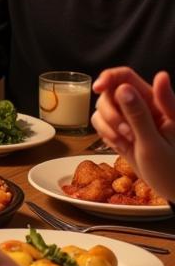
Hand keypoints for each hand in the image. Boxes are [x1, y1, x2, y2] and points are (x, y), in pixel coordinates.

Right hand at [92, 68, 174, 199]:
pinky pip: (101, 123)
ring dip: (107, 126)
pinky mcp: (121, 129)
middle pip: (109, 92)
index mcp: (155, 102)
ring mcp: (130, 117)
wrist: (173, 189)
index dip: (109, 78)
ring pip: (102, 108)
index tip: (99, 90)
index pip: (126, 76)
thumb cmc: (172, 169)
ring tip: (125, 143)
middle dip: (110, 113)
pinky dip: (105, 134)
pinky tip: (120, 146)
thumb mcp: (154, 143)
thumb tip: (123, 87)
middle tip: (126, 134)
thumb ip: (139, 115)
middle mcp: (141, 105)